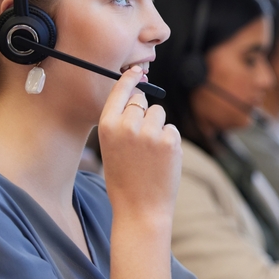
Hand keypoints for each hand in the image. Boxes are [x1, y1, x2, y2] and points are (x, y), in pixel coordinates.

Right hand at [98, 66, 181, 224]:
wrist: (140, 208)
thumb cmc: (124, 180)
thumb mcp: (112, 148)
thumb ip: (121, 124)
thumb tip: (139, 100)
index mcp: (107, 126)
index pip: (120, 92)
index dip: (129, 79)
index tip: (137, 70)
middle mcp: (127, 125)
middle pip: (142, 102)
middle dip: (145, 114)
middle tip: (142, 140)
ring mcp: (150, 133)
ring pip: (159, 114)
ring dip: (158, 128)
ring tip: (151, 154)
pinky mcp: (169, 141)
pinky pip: (171, 130)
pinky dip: (170, 142)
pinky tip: (162, 161)